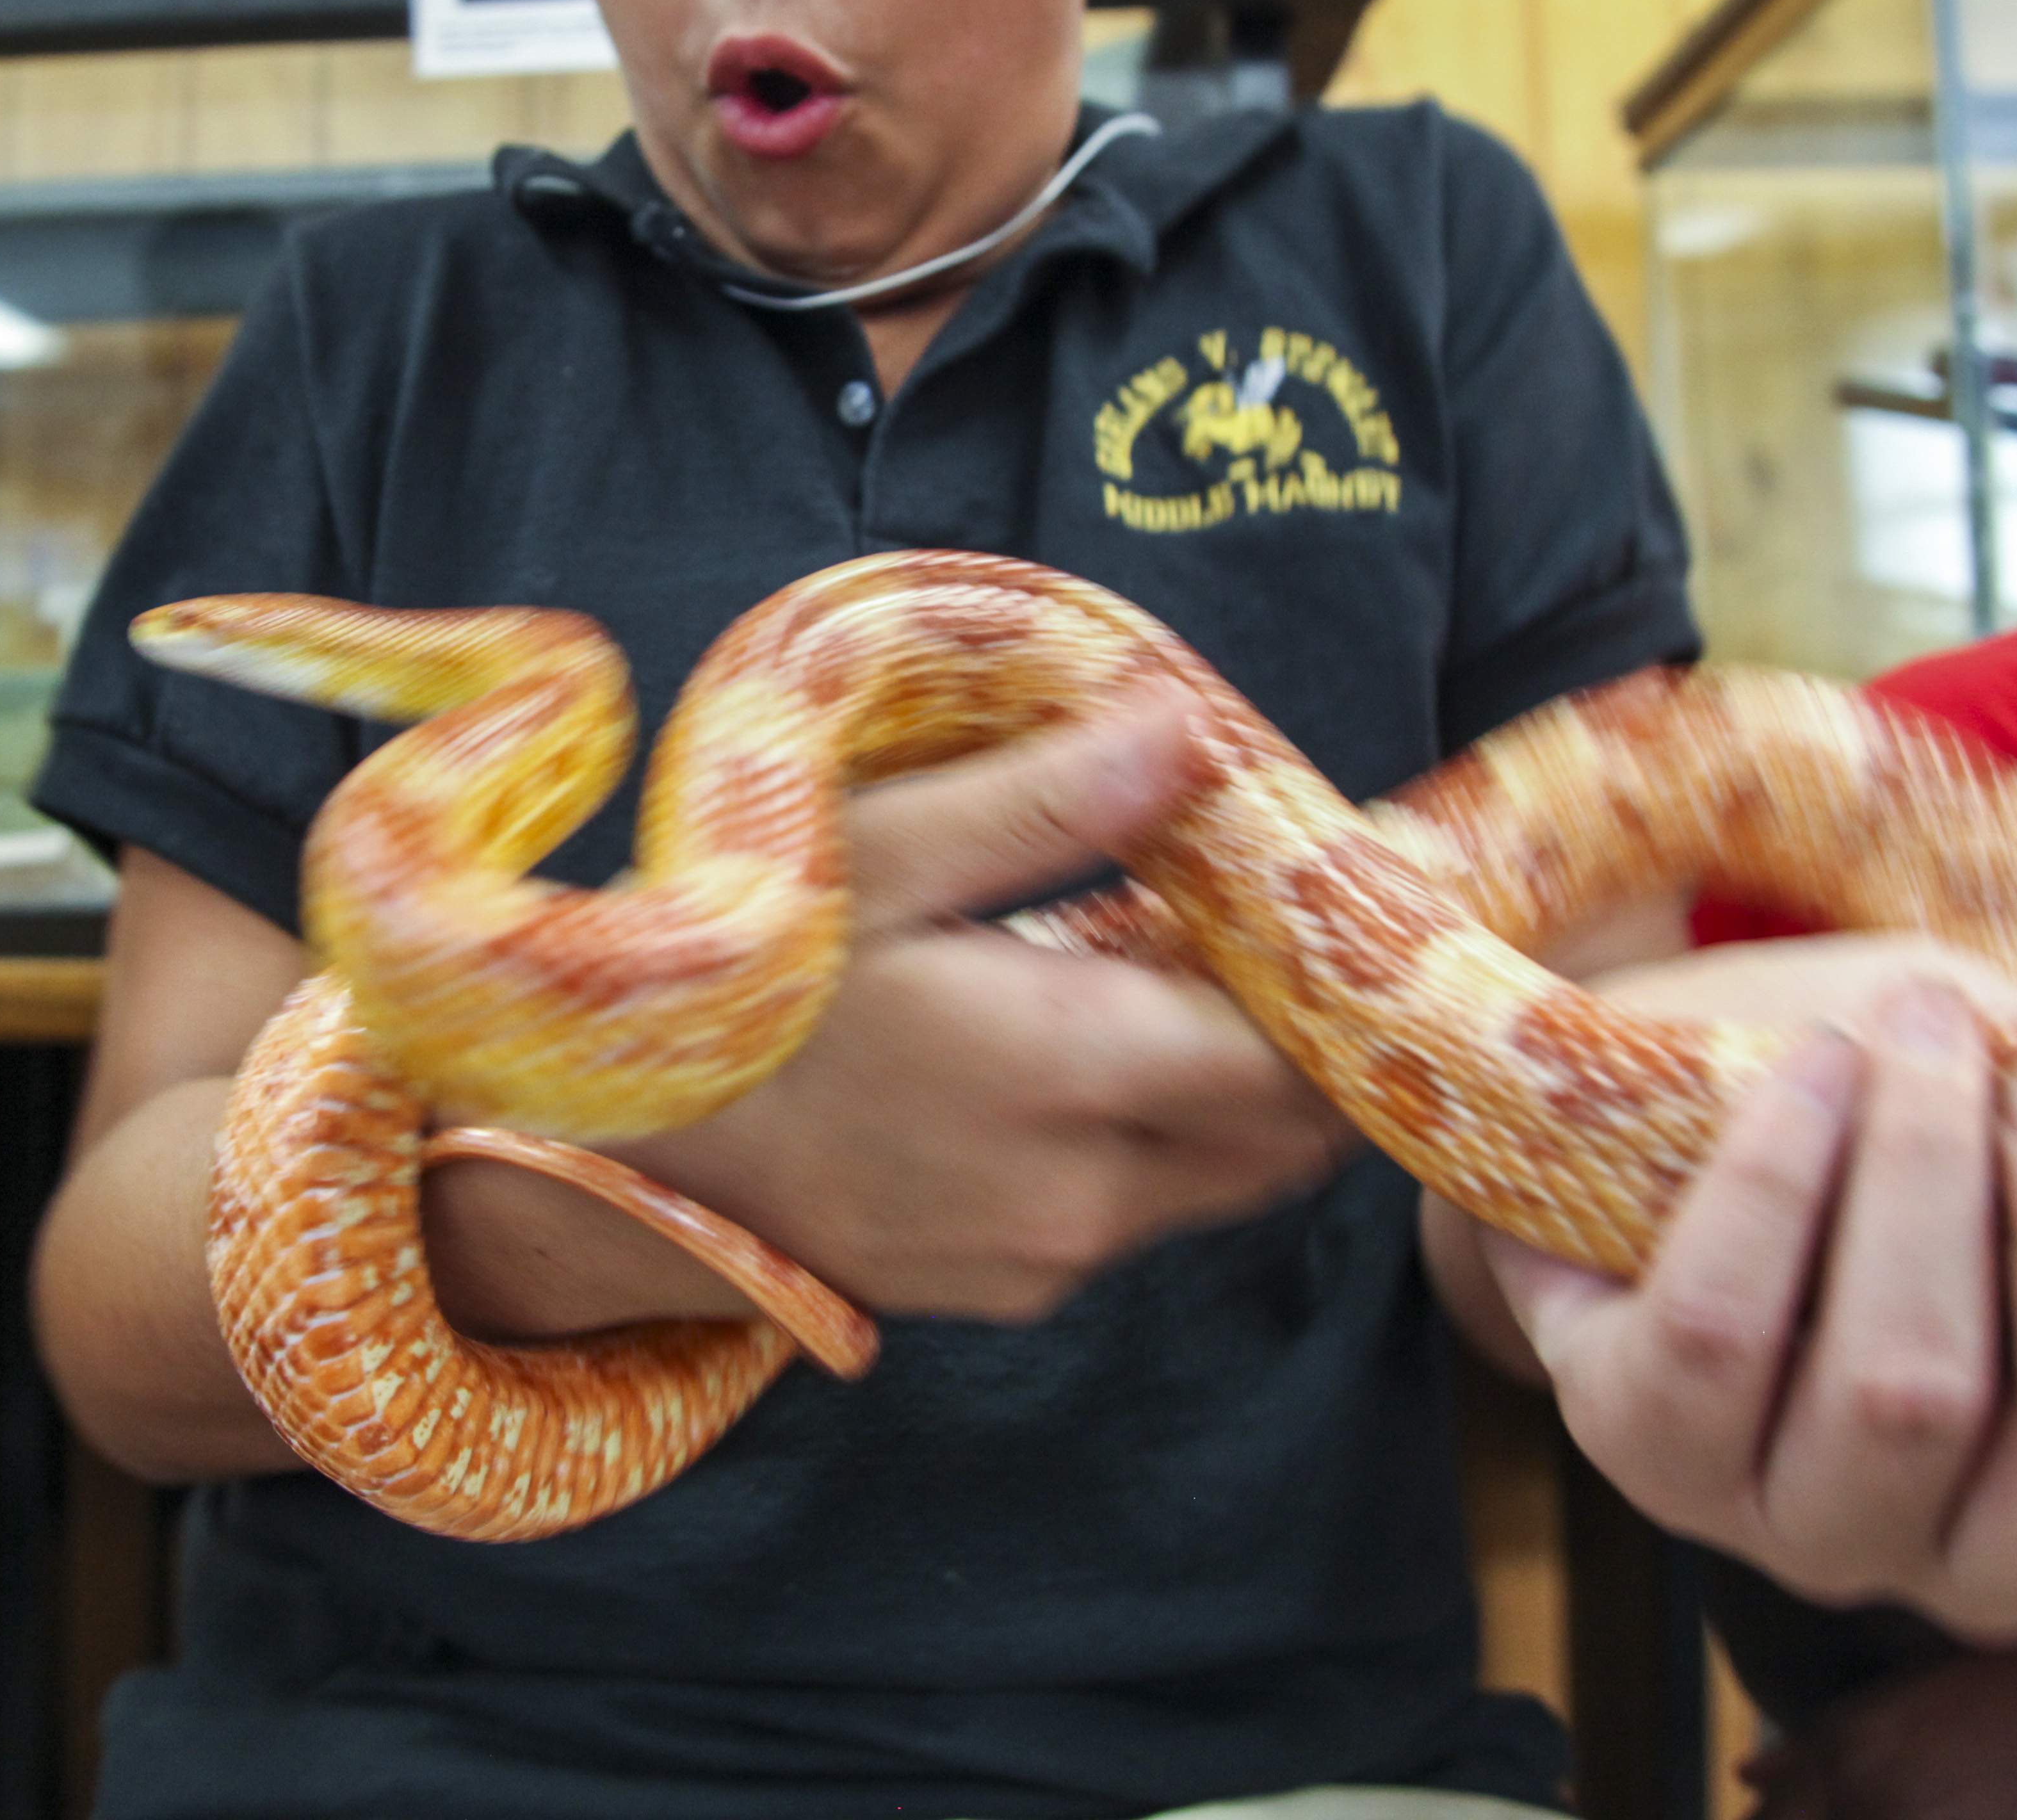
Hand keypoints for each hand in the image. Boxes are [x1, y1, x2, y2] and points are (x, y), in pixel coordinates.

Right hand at [434, 679, 1359, 1329]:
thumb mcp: (879, 852)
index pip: (1295, 1057)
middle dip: (1317, 1041)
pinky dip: (1158, 1138)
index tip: (1388, 902)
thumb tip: (1186, 728)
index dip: (1352, 986)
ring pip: (1223, 1178)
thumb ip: (1049, 800)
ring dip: (1239, 1093)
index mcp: (1068, 1066)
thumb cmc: (744, 982)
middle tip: (1303, 934)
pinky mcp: (1013, 1287)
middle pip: (1289, 1134)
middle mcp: (1084, 1188)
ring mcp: (1050, 1255)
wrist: (628, 1153)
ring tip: (1197, 979)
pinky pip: (1140, 1212)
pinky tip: (1097, 1054)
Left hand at [1473, 937, 2016, 1644]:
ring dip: (1935, 1174)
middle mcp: (1972, 1565)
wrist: (1679, 1069)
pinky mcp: (1637, 1444)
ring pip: (1911, 1390)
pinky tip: (1812, 1070)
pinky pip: (1725, 1325)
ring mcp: (1793, 1520)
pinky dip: (1782, 1172)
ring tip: (1921, 1041)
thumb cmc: (1927, 1124)